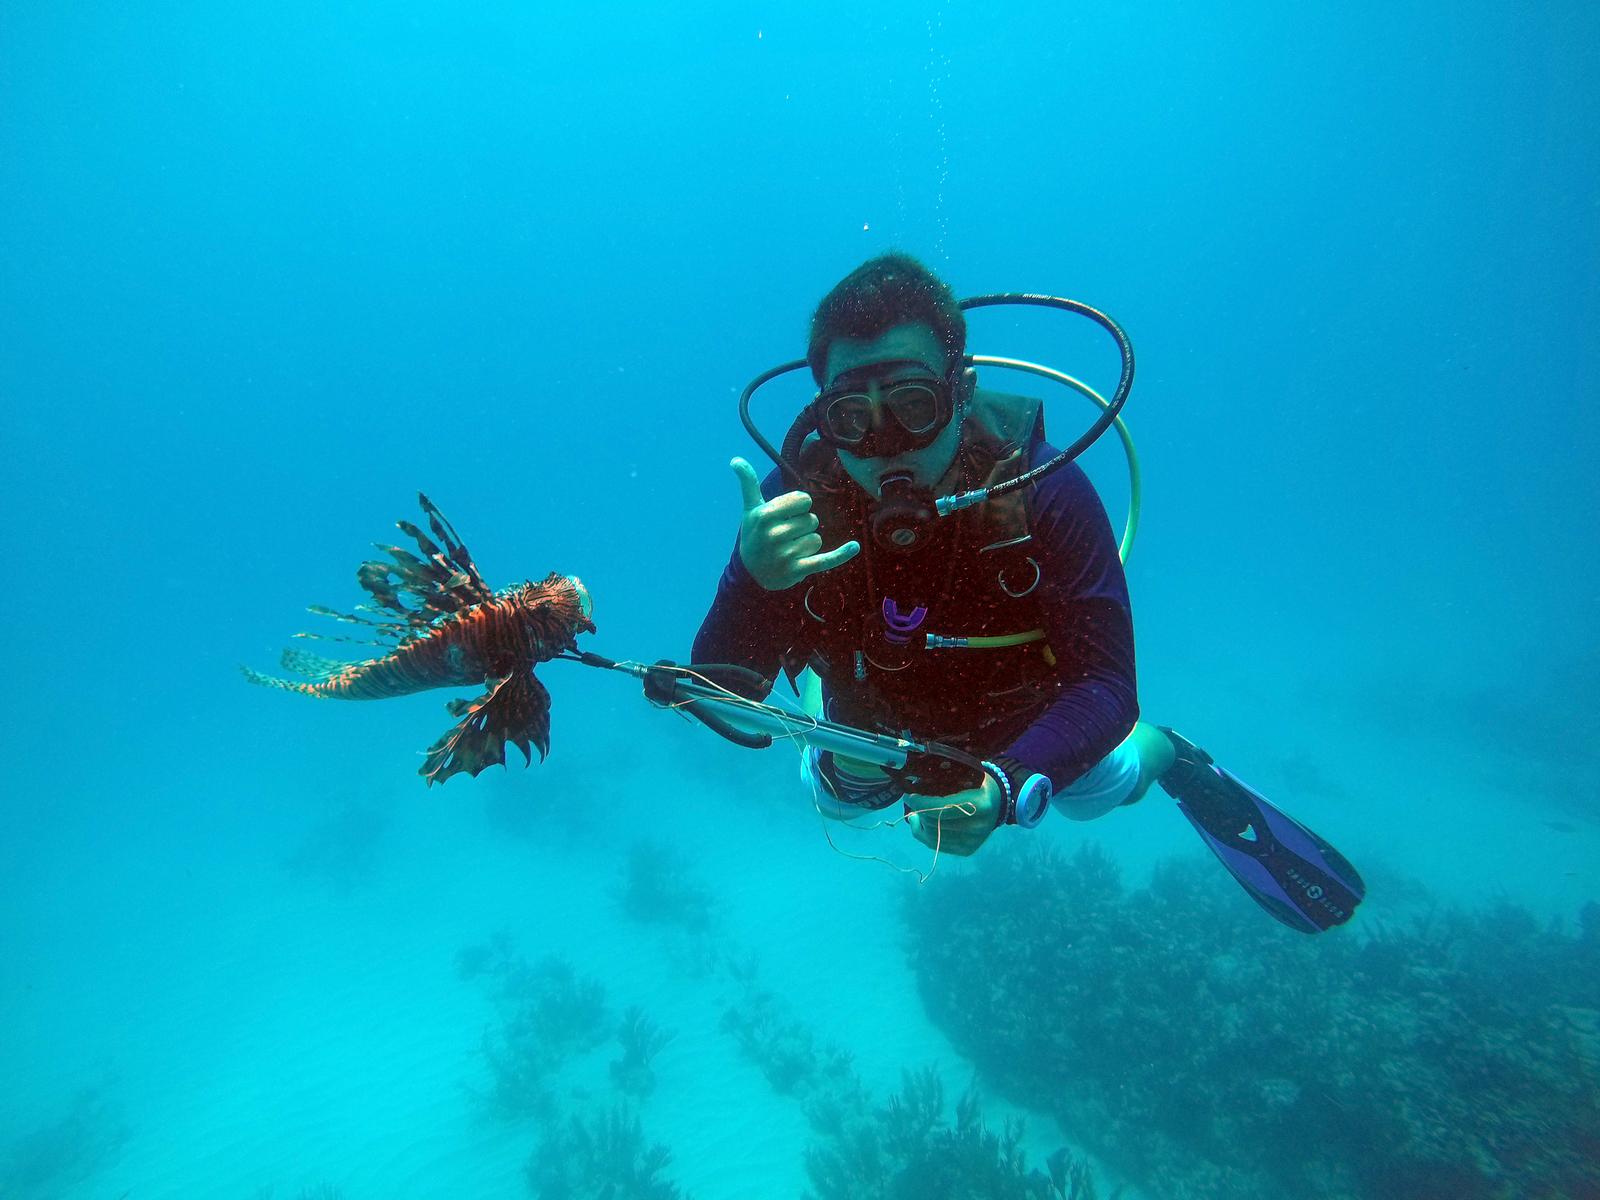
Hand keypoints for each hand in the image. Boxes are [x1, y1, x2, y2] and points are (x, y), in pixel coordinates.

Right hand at [732, 457, 859, 590]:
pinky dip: (840, 554)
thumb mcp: (751, 509)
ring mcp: (785, 554)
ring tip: (790, 549)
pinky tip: (854, 547)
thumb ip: (748, 483)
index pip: (803, 500)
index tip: (787, 514)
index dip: (799, 506)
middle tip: (785, 535)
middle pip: (811, 520)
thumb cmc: (755, 534)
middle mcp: (774, 534)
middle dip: (802, 527)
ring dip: (808, 544)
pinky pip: (825, 559)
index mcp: (765, 515)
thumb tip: (735, 459)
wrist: (751, 572)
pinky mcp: (797, 570)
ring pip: (817, 538)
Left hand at [906, 774, 1002, 856]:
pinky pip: (937, 846)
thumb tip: (916, 790)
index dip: (922, 803)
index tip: (909, 796)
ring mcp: (973, 841)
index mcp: (980, 804)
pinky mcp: (968, 850)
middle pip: (936, 823)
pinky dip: (924, 834)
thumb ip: (944, 783)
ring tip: (917, 812)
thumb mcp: (966, 776)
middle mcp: (978, 827)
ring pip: (934, 837)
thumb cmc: (979, 784)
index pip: (943, 808)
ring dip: (920, 824)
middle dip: (920, 812)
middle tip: (913, 802)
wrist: (999, 801)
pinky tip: (921, 823)